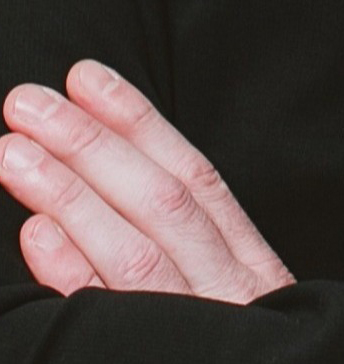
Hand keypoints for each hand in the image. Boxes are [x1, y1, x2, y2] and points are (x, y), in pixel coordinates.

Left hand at [0, 60, 294, 302]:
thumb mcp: (240, 311)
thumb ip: (196, 255)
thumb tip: (110, 189)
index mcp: (251, 271)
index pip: (193, 178)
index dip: (138, 122)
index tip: (84, 76)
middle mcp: (232, 298)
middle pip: (159, 203)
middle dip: (90, 145)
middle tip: (26, 102)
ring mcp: (199, 336)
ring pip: (133, 252)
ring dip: (68, 194)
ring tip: (12, 151)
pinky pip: (114, 323)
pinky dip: (74, 275)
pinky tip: (34, 234)